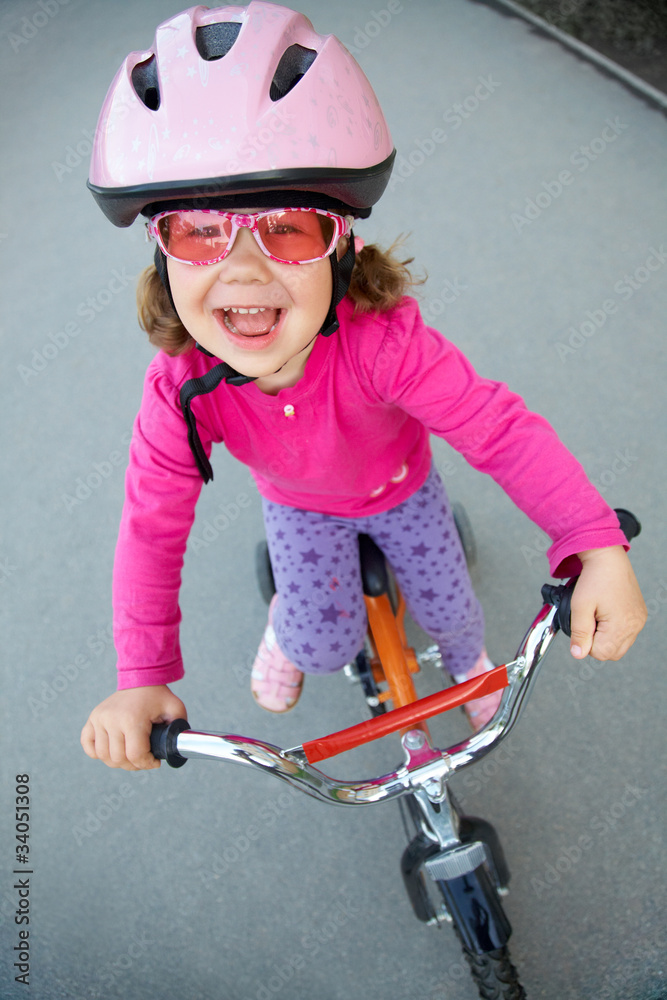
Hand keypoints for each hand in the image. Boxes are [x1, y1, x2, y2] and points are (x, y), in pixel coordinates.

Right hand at [80, 685, 186, 770]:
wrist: (140, 678)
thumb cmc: (158, 696)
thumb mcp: (175, 709)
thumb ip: (179, 730)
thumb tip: (176, 750)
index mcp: (132, 718)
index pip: (135, 755)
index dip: (147, 764)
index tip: (155, 762)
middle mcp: (112, 719)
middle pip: (119, 759)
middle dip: (135, 765)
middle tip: (144, 759)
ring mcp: (99, 719)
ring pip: (104, 756)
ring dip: (118, 762)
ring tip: (131, 756)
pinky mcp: (92, 719)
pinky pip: (88, 746)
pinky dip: (98, 753)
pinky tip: (113, 750)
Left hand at [569, 546, 646, 660]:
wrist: (608, 558)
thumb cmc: (595, 577)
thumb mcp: (580, 606)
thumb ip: (579, 633)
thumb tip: (578, 654)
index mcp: (621, 625)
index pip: (600, 653)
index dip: (586, 643)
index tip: (583, 625)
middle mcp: (634, 625)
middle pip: (611, 653)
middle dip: (596, 642)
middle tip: (589, 621)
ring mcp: (639, 620)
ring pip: (620, 644)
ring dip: (605, 637)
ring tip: (597, 615)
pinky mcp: (639, 615)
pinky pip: (626, 633)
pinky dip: (614, 629)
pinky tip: (606, 614)